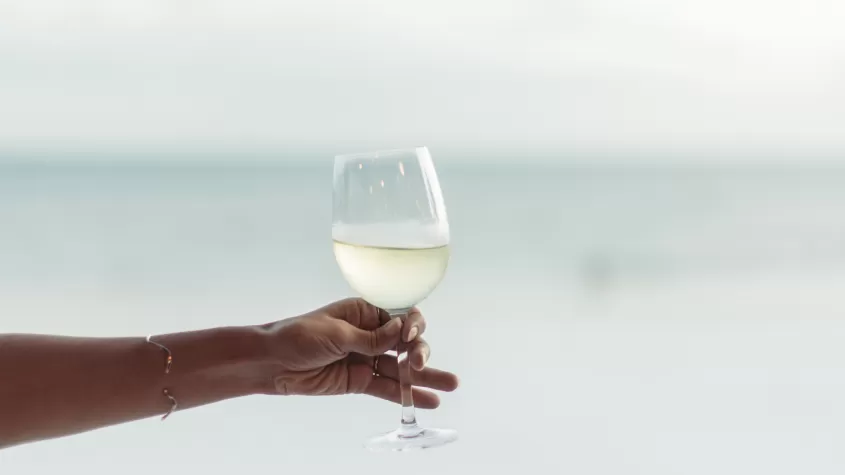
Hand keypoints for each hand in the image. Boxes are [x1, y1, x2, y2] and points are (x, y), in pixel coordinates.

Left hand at [262, 298, 458, 407]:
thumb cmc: (297, 336)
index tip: (411, 334)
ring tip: (451, 385)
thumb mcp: (335, 333)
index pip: (399, 315)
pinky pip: (388, 388)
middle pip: (406, 343)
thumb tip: (401, 332)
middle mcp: (370, 334)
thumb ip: (370, 338)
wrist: (271, 363)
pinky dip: (407, 395)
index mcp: (364, 312)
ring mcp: (367, 359)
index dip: (412, 324)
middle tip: (420, 364)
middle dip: (419, 352)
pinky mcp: (360, 381)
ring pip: (402, 368)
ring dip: (425, 377)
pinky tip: (430, 400)